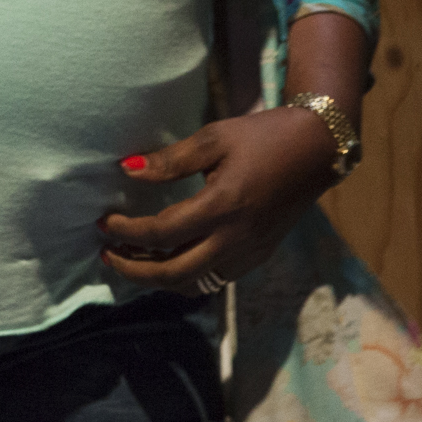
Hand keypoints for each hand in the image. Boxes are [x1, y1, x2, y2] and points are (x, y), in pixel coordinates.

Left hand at [99, 107, 343, 292]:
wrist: (317, 149)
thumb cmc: (263, 137)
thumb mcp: (213, 139)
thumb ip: (169, 160)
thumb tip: (127, 169)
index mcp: (223, 206)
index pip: (162, 233)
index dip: (126, 232)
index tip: (103, 223)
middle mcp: (237, 238)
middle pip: (175, 274)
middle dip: (135, 271)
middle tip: (107, 254)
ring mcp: (251, 252)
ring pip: (197, 284)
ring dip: (159, 279)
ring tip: (132, 259)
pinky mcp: (259, 255)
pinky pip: (216, 279)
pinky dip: (186, 276)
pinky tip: (168, 258)